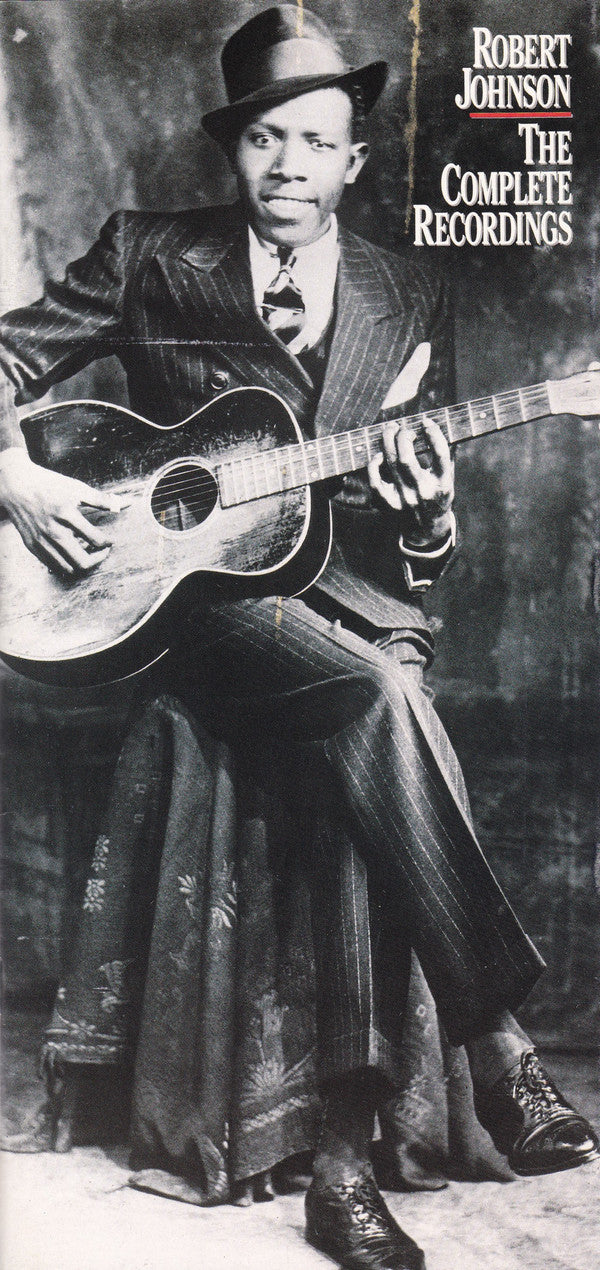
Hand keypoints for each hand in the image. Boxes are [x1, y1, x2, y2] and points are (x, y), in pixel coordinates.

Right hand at [0, 447, 123, 574]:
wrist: (17, 486)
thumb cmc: (49, 485)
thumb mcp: (76, 488)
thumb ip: (101, 500)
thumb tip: (124, 504)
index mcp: (66, 513)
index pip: (95, 539)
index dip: (107, 543)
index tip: (109, 541)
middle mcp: (53, 531)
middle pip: (82, 561)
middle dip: (98, 559)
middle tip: (102, 551)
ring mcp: (41, 541)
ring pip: (68, 568)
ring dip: (82, 564)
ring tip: (87, 552)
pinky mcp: (32, 547)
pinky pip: (53, 566)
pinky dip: (66, 564)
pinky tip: (71, 552)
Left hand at [368, 418, 453, 544]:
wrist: (426, 527)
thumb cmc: (437, 494)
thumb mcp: (449, 477)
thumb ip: (446, 454)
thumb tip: (440, 425)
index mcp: (443, 484)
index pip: (440, 455)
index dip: (433, 435)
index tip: (426, 422)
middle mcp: (423, 491)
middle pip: (407, 458)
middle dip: (403, 437)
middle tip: (404, 428)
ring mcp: (405, 499)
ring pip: (391, 464)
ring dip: (388, 441)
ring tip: (391, 429)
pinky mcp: (390, 504)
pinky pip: (375, 482)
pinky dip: (374, 465)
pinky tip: (379, 455)